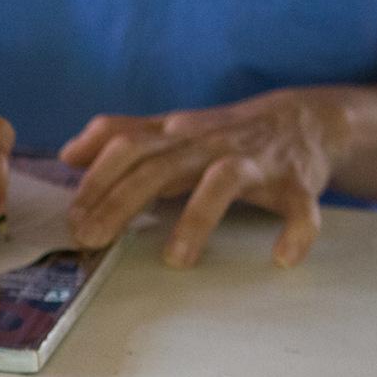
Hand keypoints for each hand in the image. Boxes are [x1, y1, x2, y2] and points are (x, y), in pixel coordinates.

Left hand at [59, 89, 352, 267]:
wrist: (309, 118)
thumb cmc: (224, 134)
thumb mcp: (170, 131)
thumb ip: (120, 138)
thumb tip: (67, 154)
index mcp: (178, 135)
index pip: (129, 147)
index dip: (97, 180)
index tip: (73, 218)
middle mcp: (212, 144)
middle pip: (162, 167)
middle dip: (122, 202)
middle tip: (92, 240)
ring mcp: (256, 162)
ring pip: (224, 182)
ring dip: (199, 218)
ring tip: (176, 259)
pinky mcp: (297, 183)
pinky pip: (302, 207)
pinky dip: (297, 231)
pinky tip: (282, 257)